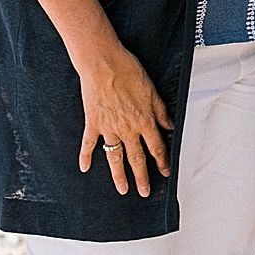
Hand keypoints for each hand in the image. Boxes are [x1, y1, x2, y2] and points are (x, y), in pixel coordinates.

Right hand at [77, 44, 172, 196]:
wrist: (103, 63)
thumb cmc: (128, 71)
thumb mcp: (152, 90)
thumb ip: (160, 111)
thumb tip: (170, 126)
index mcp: (144, 120)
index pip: (156, 147)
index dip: (162, 161)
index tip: (165, 173)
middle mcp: (128, 128)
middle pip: (137, 158)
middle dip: (142, 177)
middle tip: (144, 192)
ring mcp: (109, 128)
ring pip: (115, 156)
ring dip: (119, 175)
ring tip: (122, 189)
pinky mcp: (93, 123)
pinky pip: (89, 143)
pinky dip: (85, 156)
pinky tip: (84, 168)